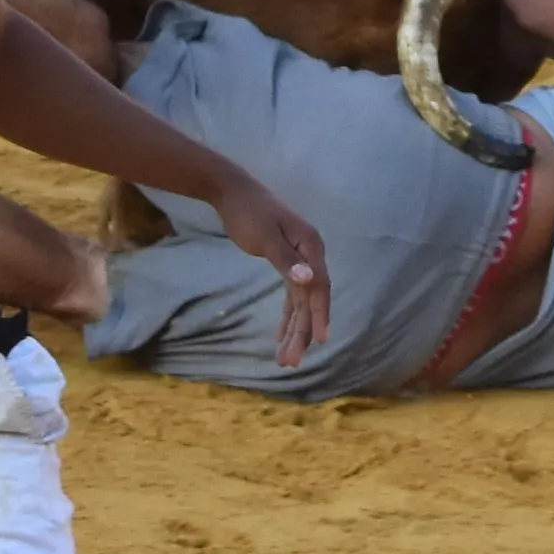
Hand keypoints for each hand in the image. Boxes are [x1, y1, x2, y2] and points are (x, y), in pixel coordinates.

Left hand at [206, 169, 333, 364]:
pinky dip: (287, 315)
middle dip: (302, 331)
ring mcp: (299, 259)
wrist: (233, 192)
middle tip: (290, 361)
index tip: (319, 341)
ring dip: (294, 328)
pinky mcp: (286, 262)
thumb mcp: (266, 238)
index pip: (319, 286)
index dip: (320, 315)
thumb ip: (287, 260)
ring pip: (300, 301)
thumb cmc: (249, 213)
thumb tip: (309, 280)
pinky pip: (291, 295)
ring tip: (285, 358)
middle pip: (310, 299)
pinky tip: (280, 334)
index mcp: (311, 247)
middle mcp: (310, 255)